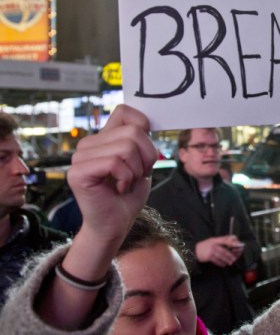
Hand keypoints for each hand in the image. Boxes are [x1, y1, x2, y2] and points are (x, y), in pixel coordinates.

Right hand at [67, 104, 157, 245]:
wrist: (117, 223)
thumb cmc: (129, 193)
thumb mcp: (142, 161)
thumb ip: (140, 139)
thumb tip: (144, 123)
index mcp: (104, 137)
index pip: (125, 111)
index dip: (143, 127)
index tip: (145, 152)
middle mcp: (89, 144)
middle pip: (133, 132)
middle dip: (147, 157)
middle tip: (137, 175)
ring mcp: (80, 157)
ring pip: (126, 147)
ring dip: (136, 170)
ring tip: (127, 182)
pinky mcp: (77, 172)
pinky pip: (114, 163)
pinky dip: (126, 178)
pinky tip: (119, 188)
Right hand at [195, 235, 243, 266]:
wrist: (194, 250)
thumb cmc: (205, 245)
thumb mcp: (213, 240)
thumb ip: (222, 240)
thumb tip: (233, 240)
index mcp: (215, 240)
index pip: (226, 240)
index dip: (233, 243)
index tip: (239, 245)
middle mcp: (213, 245)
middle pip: (224, 250)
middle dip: (231, 255)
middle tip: (235, 258)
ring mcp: (210, 251)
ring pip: (221, 256)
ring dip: (227, 260)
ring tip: (231, 262)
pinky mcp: (208, 257)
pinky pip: (216, 261)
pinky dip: (221, 263)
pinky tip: (224, 265)